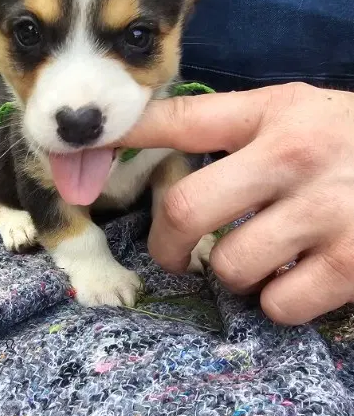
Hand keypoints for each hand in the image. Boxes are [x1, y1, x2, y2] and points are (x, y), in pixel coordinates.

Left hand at [122, 83, 353, 324]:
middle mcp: (291, 158)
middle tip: (173, 256)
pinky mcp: (349, 265)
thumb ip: (240, 125)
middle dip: (165, 246)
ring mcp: (322, 212)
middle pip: (185, 210)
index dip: (126, 138)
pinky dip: (277, 302)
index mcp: (275, 115)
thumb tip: (160, 138)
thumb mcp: (301, 111)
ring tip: (262, 260)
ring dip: (234, 276)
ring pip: (229, 267)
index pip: (181, 121)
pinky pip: (278, 304)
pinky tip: (296, 279)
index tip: (89, 153)